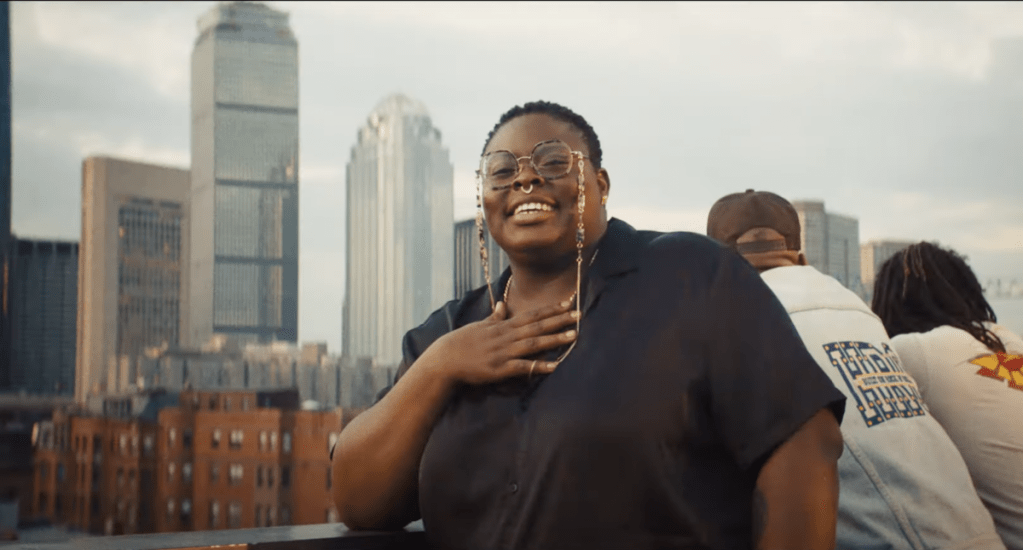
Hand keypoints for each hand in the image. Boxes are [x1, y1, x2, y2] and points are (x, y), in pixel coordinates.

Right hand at [420, 300, 579, 385]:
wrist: (445, 359)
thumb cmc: (461, 342)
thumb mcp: (479, 326)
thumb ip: (495, 317)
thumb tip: (503, 305)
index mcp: (503, 326)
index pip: (531, 315)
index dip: (550, 309)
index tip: (568, 303)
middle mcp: (506, 336)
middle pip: (537, 326)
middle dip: (559, 320)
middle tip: (579, 314)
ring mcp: (504, 352)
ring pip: (534, 343)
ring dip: (555, 339)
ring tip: (574, 335)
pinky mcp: (500, 369)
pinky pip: (523, 367)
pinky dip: (539, 366)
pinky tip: (554, 365)